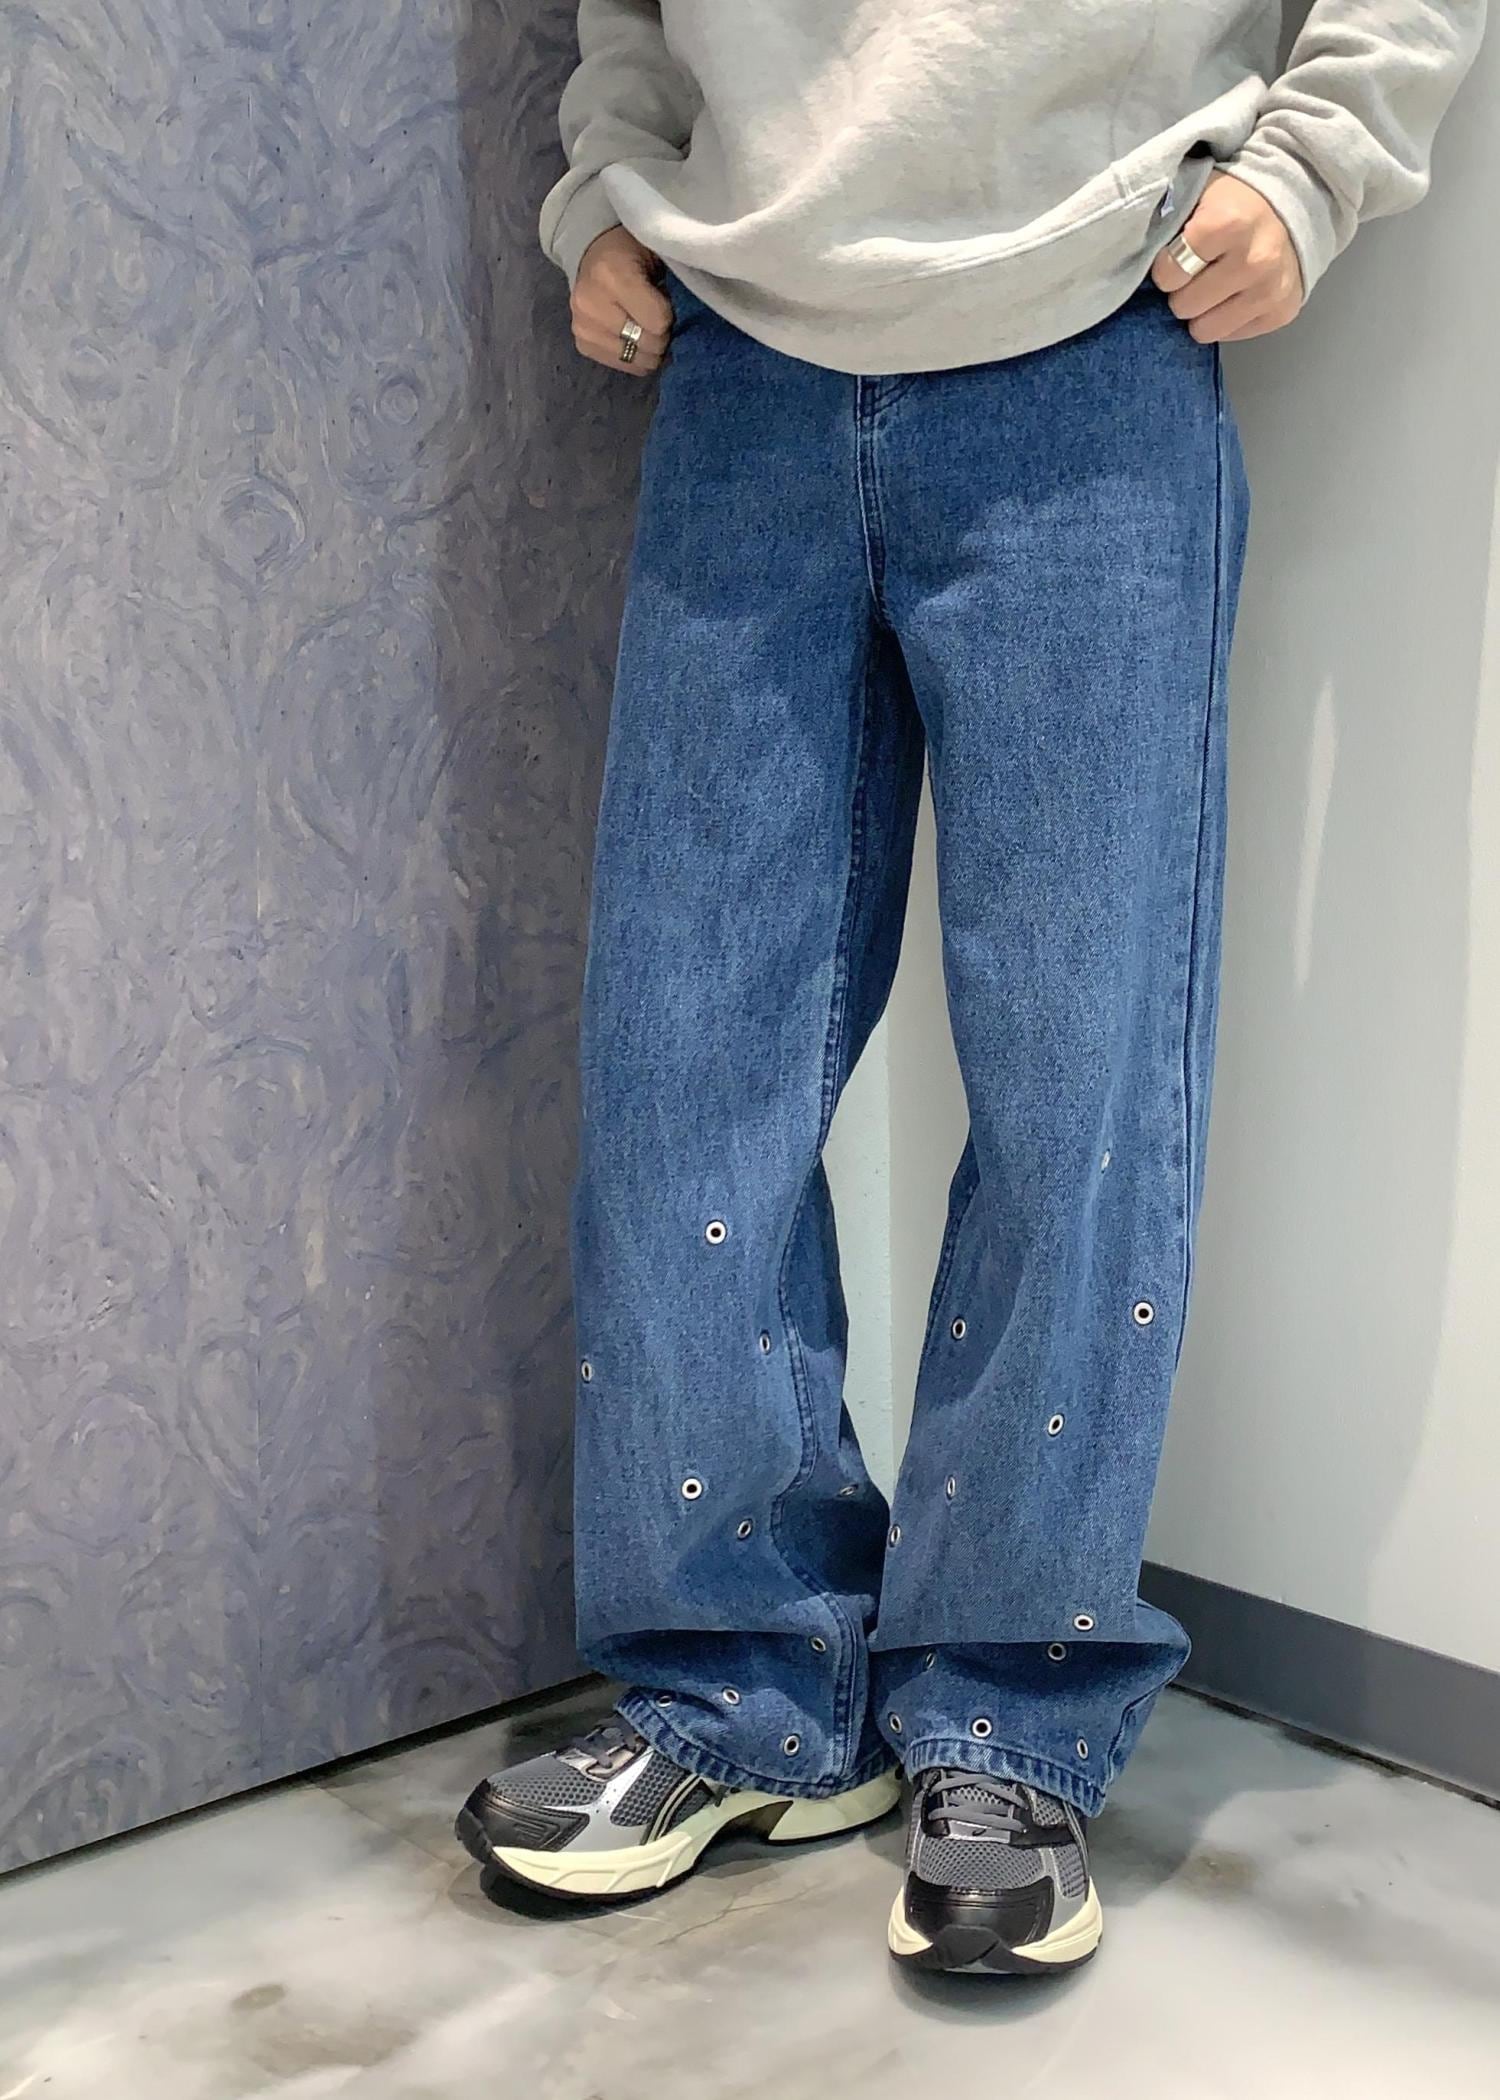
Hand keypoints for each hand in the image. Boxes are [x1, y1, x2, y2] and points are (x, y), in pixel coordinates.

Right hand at [571, 226, 672, 376]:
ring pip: (637, 360)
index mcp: (611, 276)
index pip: (658, 322)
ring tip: (645, 326)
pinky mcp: (582, 345)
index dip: (669, 315)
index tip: (666, 302)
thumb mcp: (654, 254)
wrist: (592, 253)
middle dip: (661, 334)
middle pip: (648, 345)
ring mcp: (583, 328)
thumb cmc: (630, 249)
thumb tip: (683, 328)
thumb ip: (669, 288)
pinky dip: (635, 355)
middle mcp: (591, 306)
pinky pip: (624, 365)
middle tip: (658, 317)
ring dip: (649, 349)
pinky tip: (633, 337)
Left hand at [1151, 172, 1303, 342]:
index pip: (1169, 274)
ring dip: (1202, 311)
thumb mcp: (1197, 193)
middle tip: (1194, 273)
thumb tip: (1129, 252)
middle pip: (1184, 306)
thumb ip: (1166, 221)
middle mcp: (1254, 260)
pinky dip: (1227, 318)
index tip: (1173, 256)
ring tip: (1212, 285)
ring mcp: (1271, 289)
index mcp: (1227, 224)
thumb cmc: (1233, 199)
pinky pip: (1231, 335)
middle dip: (1182, 291)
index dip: (1164, 268)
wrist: (1293, 199)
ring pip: (1206, 329)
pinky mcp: (1282, 311)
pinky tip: (1235, 292)